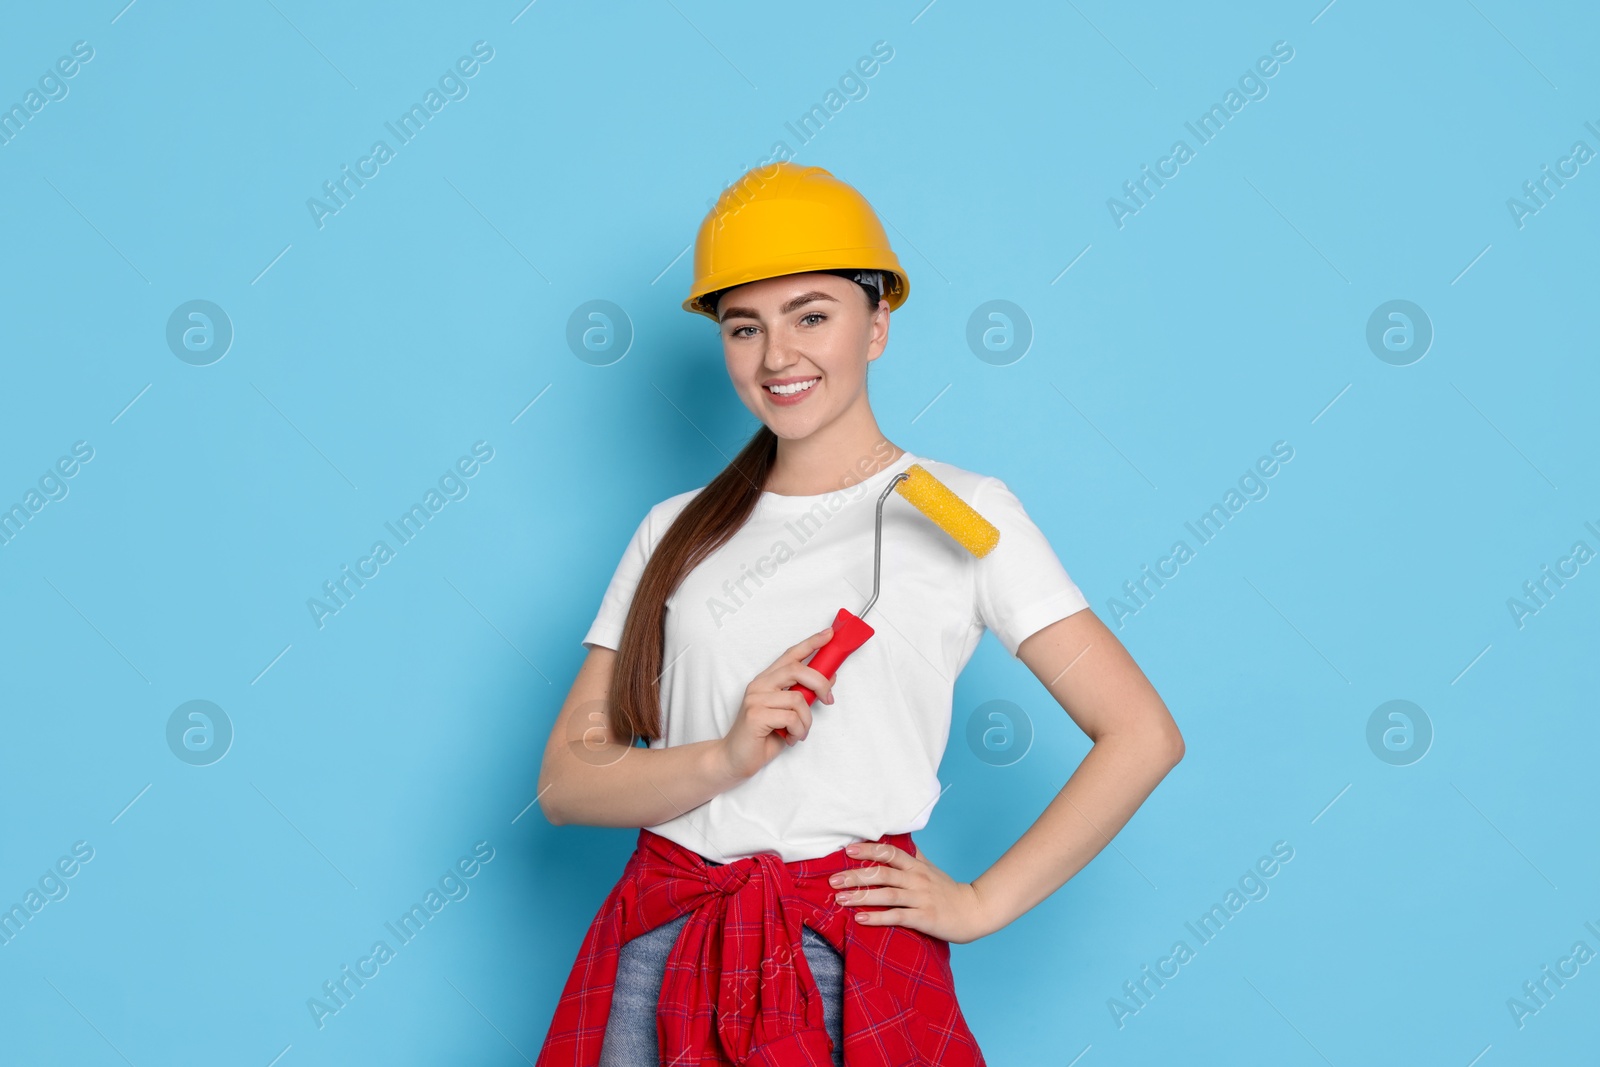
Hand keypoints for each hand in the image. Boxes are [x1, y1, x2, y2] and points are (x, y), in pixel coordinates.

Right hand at [716, 626, 836, 781]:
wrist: (734, 760)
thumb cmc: (762, 737)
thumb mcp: (789, 713)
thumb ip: (805, 695)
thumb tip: (830, 678)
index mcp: (766, 681)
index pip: (790, 655)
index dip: (811, 643)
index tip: (829, 634)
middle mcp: (759, 685)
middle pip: (797, 670)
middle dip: (820, 683)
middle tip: (828, 699)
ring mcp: (755, 699)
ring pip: (798, 699)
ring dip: (807, 720)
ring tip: (800, 732)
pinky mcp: (755, 715)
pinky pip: (791, 717)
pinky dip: (799, 731)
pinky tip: (791, 738)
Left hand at [828, 841, 993, 944]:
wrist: (974, 911)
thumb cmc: (947, 890)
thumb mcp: (930, 869)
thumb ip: (912, 856)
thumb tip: (895, 839)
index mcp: (916, 866)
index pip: (890, 852)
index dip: (869, 850)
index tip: (847, 850)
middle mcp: (917, 879)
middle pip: (883, 873)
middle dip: (856, 875)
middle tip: (833, 880)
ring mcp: (921, 898)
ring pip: (887, 895)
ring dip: (862, 896)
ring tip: (840, 899)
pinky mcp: (925, 918)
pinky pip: (898, 917)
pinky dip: (879, 918)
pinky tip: (861, 919)